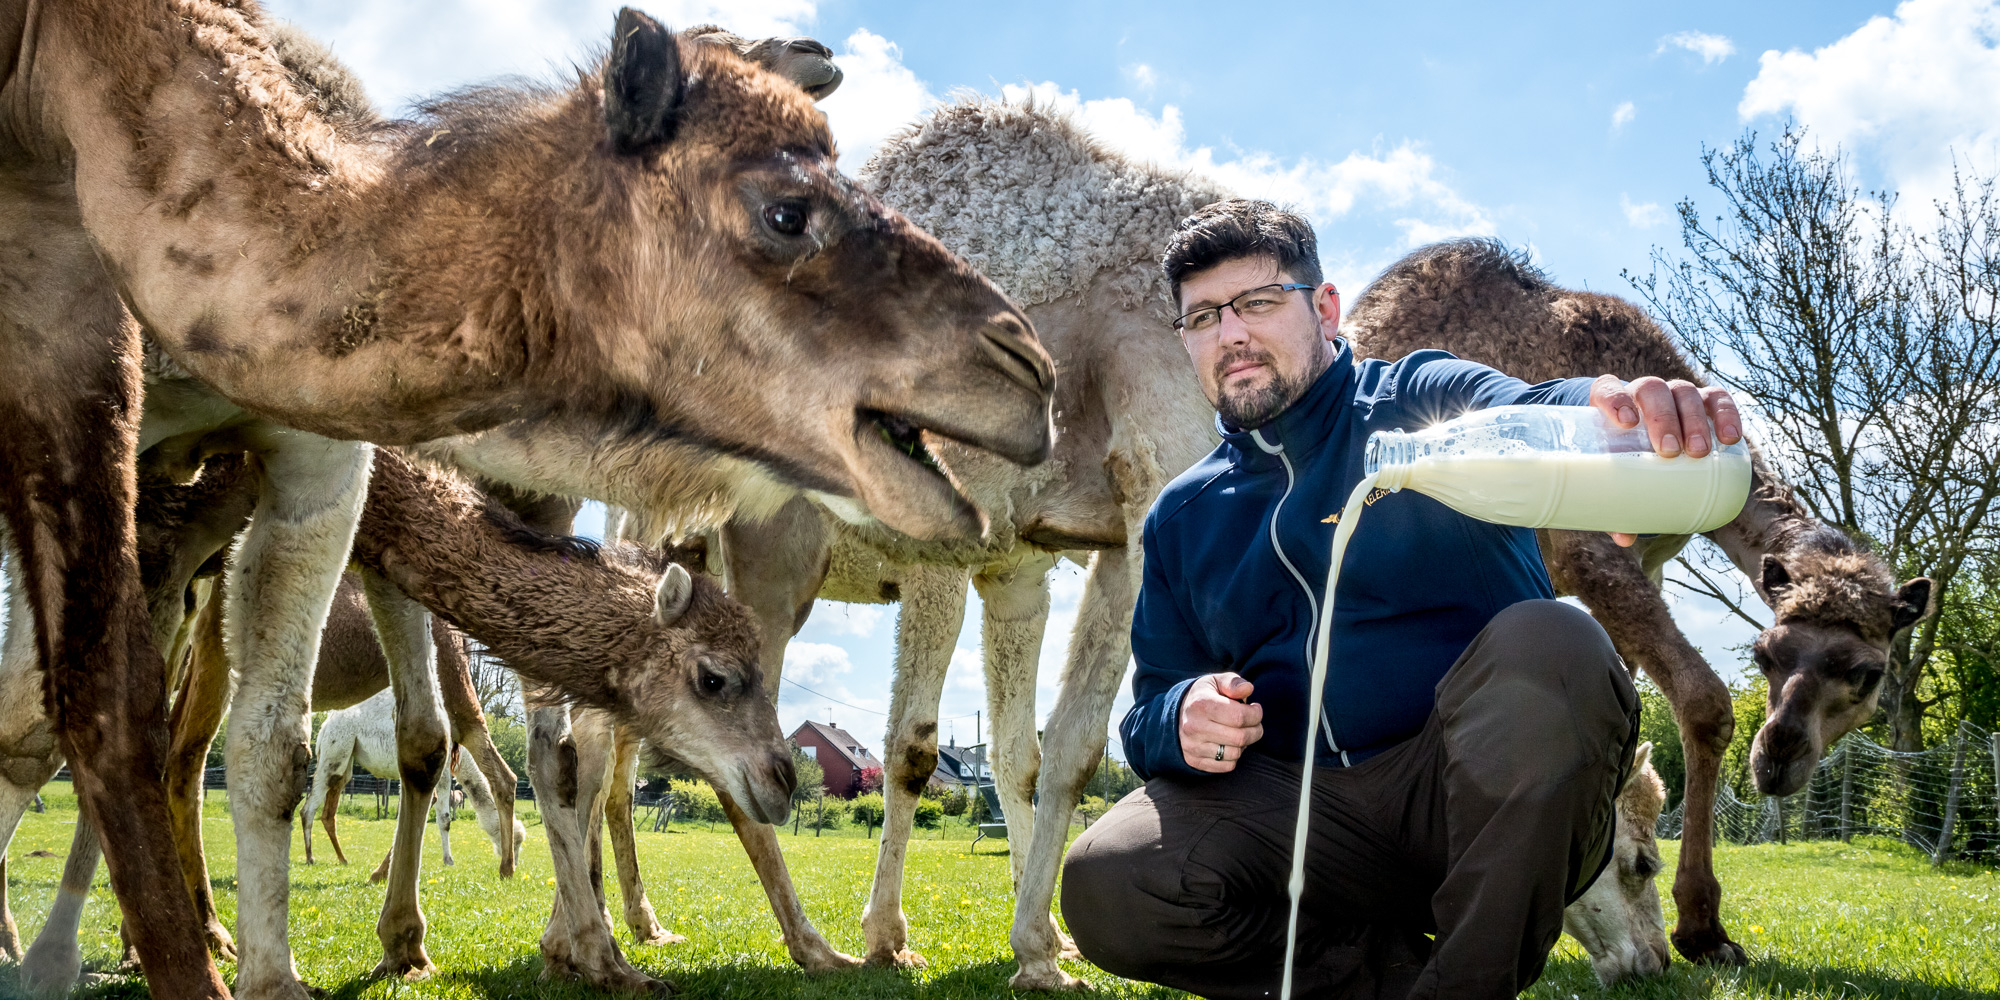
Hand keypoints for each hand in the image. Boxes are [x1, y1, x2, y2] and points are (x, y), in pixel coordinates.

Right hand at [1179, 673, 1264, 772]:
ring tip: (1239, 732)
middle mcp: (1194, 727)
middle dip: (1255, 731)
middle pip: (1240, 737)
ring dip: (1244, 744)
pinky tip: (1229, 743)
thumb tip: (1248, 689)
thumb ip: (1233, 683)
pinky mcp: (1194, 761)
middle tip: (1254, 723)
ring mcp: (1192, 746)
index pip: (1239, 716)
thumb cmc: (1204, 696)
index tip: (1256, 709)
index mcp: (1201, 704)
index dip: (1256, 714)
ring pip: (1235, 753)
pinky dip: (1234, 756)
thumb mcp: (1216, 681)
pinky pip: (1227, 766)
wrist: (1176, 715)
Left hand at [1589, 374, 1743, 546]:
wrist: (1644, 435)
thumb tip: (1625, 538)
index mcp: (1609, 402)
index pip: (1608, 389)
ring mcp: (1674, 394)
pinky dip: (1727, 414)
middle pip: (1652, 391)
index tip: (1626, 422)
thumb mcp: (1613, 474)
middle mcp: (1642, 392)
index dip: (1615, 400)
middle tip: (1671, 451)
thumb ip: (1614, 500)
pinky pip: (1717, 399)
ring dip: (1694, 420)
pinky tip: (1732, 438)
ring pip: (1685, 393)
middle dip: (1663, 419)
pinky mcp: (1703, 400)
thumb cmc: (1620, 455)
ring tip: (1699, 453)